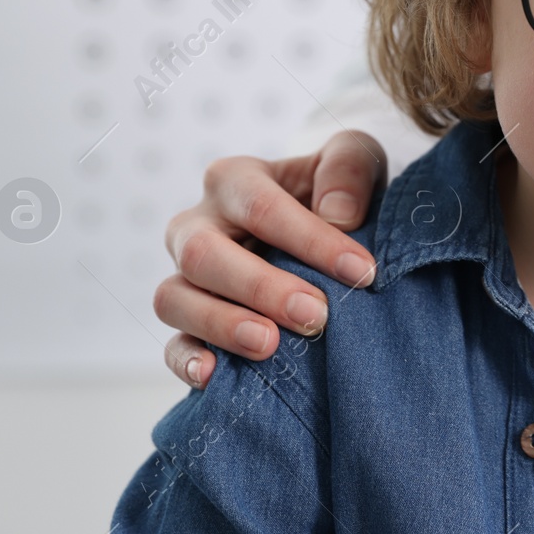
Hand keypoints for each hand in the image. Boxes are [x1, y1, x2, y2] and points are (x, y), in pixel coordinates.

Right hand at [154, 130, 387, 387]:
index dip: (311, 241)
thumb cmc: (335, 188)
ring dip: (221, 325)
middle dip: (260, 287)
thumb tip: (338, 214)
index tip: (362, 272)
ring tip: (270, 344)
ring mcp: (185, 275)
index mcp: (234, 180)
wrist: (321, 222)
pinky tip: (214, 376)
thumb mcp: (354, 157)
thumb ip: (349, 169)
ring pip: (174, 299)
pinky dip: (186, 361)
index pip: (262, 207)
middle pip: (204, 254)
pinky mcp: (187, 321)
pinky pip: (171, 344)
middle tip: (316, 314)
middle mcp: (197, 225)